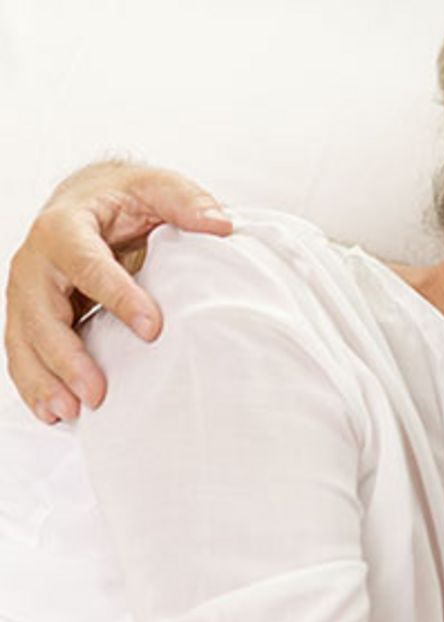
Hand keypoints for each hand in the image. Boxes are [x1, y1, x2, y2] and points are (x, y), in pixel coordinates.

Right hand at [5, 160, 231, 422]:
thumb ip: (186, 202)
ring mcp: (27, 290)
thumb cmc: (126, 196)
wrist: (90, 198)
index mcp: (65, 226)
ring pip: (24, 338)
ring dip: (43, 379)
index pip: (86, 264)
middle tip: (97, 392)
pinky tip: (54, 412)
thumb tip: (221, 224)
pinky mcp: (30, 313)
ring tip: (70, 413)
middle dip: (66, 355)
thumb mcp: (158, 186)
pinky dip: (35, 383)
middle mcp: (36, 260)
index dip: (117, 296)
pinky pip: (23, 351)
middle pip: (40, 311)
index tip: (153, 328)